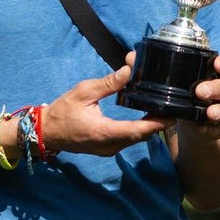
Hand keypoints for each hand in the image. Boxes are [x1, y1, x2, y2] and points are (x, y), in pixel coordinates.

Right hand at [39, 65, 172, 156]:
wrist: (46, 132)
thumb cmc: (63, 111)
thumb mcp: (84, 92)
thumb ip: (108, 83)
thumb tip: (129, 70)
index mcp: (105, 132)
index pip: (139, 130)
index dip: (158, 124)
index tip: (173, 115)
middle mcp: (110, 145)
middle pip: (142, 136)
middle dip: (158, 123)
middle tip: (172, 106)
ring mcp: (108, 149)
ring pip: (136, 139)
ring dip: (150, 127)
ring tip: (162, 109)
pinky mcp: (107, 148)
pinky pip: (128, 140)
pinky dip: (139, 130)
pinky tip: (145, 116)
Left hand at [179, 53, 219, 142]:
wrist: (190, 124)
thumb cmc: (185, 96)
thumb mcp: (180, 85)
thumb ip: (175, 79)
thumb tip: (157, 71)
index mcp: (215, 75)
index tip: (217, 65)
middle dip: (216, 88)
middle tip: (200, 92)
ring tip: (210, 114)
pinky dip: (213, 128)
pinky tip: (203, 128)